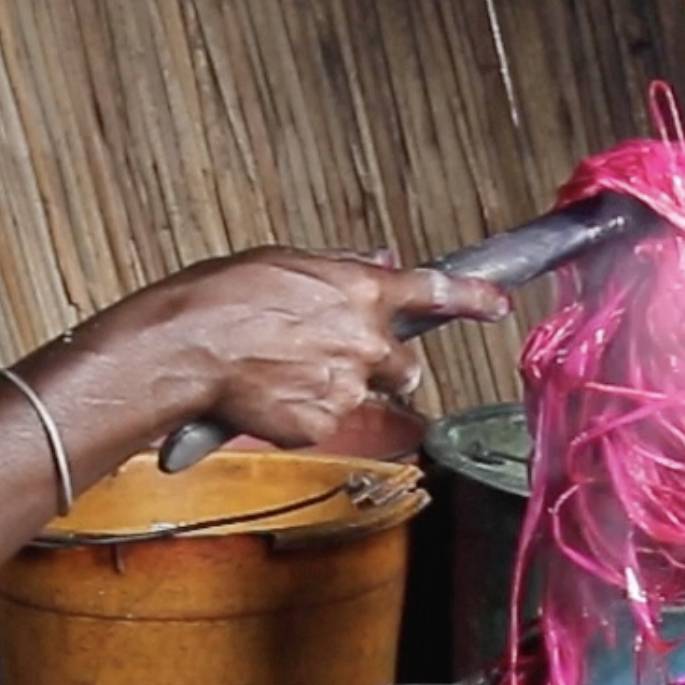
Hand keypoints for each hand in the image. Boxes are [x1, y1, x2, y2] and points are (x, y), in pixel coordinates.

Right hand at [111, 246, 509, 449]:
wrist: (187, 348)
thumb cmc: (223, 298)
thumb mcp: (286, 262)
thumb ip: (343, 267)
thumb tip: (381, 263)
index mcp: (360, 290)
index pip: (437, 291)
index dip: (474, 300)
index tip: (497, 305)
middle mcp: (366, 340)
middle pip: (406, 366)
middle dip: (385, 367)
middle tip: (342, 360)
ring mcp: (348, 386)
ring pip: (366, 396)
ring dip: (341, 390)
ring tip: (288, 375)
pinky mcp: (324, 423)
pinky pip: (329, 423)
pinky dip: (307, 414)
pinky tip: (273, 395)